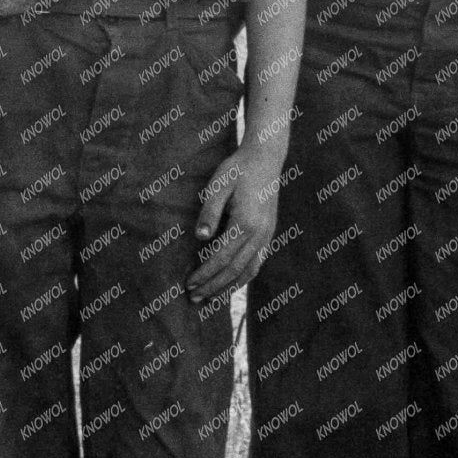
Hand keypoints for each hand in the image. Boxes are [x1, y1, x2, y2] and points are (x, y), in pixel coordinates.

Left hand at [187, 141, 280, 305]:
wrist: (265, 158)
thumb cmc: (238, 169)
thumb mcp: (219, 184)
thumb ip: (209, 211)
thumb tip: (200, 238)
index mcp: (245, 222)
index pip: (220, 257)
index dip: (204, 273)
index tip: (188, 284)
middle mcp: (259, 233)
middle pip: (234, 270)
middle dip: (212, 287)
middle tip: (194, 299)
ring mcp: (267, 235)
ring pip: (248, 271)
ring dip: (228, 287)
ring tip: (210, 299)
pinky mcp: (268, 233)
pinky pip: (257, 263)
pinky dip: (243, 277)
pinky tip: (231, 283)